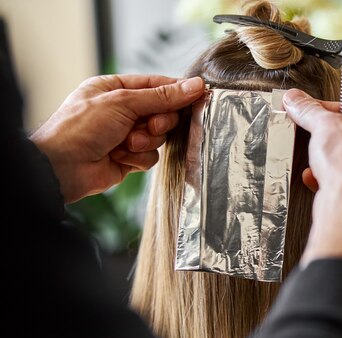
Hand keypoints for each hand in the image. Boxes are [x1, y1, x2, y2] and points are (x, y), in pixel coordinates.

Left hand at [31, 74, 204, 202]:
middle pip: (163, 113)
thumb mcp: (123, 102)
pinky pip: (151, 157)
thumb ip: (161, 96)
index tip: (198, 93)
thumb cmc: (80, 128)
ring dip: (145, 141)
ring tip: (125, 143)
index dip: (177, 91)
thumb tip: (194, 86)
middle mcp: (122, 111)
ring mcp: (126, 135)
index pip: (156, 85)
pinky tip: (119, 157)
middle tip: (148, 125)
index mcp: (115, 89)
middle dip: (158, 122)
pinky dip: (138, 158)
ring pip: (159, 137)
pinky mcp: (129, 158)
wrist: (62, 167)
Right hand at [283, 89, 341, 271]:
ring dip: (328, 162)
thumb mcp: (324, 126)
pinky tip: (317, 179)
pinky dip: (329, 180)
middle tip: (316, 139)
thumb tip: (296, 99)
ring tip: (317, 162)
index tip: (314, 112)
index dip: (332, 112)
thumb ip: (309, 110)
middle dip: (329, 141)